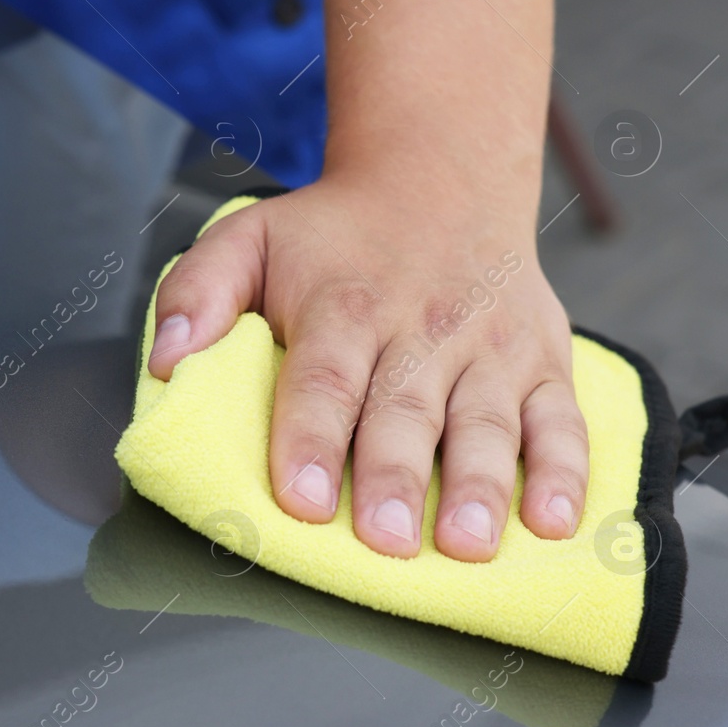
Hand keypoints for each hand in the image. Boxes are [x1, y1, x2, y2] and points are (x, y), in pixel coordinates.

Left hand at [146, 172, 585, 561]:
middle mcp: (421, 326)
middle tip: (381, 539)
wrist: (442, 181)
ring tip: (465, 545)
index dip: (308, 436)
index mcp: (344, 303)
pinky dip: (564, 472)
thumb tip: (163, 362)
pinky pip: (561, 420)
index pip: (323, 376)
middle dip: (393, 475)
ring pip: (486, 422)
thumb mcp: (249, 238)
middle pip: (405, 408)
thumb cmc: (332, 235)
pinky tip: (555, 524)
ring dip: (479, 486)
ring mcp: (488, 347)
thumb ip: (197, 294)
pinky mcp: (543, 361)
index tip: (297, 497)